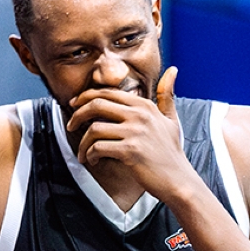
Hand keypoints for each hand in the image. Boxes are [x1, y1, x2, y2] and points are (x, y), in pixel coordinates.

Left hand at [67, 67, 193, 201]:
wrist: (179, 180)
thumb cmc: (171, 153)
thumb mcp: (171, 119)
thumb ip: (166, 95)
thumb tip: (173, 70)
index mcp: (145, 105)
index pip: (108, 93)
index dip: (86, 97)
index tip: (75, 106)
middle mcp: (140, 115)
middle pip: (97, 104)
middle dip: (77, 115)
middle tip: (70, 126)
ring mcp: (135, 132)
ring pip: (94, 129)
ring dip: (83, 143)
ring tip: (83, 153)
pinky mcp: (131, 151)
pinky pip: (99, 147)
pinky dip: (91, 155)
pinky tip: (93, 160)